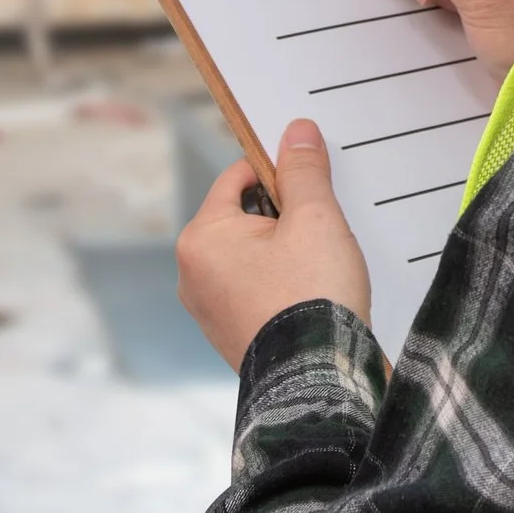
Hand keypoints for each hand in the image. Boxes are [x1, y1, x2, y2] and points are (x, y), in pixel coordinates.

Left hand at [175, 118, 369, 369]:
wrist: (319, 382)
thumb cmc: (311, 297)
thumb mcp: (315, 219)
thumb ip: (303, 171)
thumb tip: (296, 131)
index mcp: (201, 238)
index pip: (237, 178)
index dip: (276, 170)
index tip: (308, 176)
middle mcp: (193, 273)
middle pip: (243, 217)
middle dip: (283, 215)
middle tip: (320, 227)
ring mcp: (209, 308)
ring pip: (251, 255)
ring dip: (284, 250)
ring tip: (320, 264)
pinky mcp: (231, 335)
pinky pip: (255, 290)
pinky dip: (281, 284)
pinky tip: (311, 292)